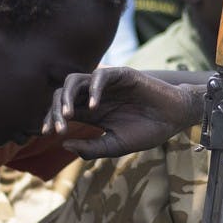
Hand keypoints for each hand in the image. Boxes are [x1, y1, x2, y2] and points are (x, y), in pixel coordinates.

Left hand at [42, 67, 205, 158]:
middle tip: (57, 128)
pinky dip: (93, 88)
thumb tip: (62, 143)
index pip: (61, 110)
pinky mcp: (121, 75)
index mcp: (91, 111)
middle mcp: (94, 95)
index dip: (51, 119)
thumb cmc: (147, 132)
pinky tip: (94, 106)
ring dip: (67, 97)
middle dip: (55, 111)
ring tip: (69, 115)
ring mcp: (106, 84)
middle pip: (62, 94)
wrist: (174, 120)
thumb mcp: (115, 145)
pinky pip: (100, 76)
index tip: (48, 135)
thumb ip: (91, 147)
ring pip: (74, 80)